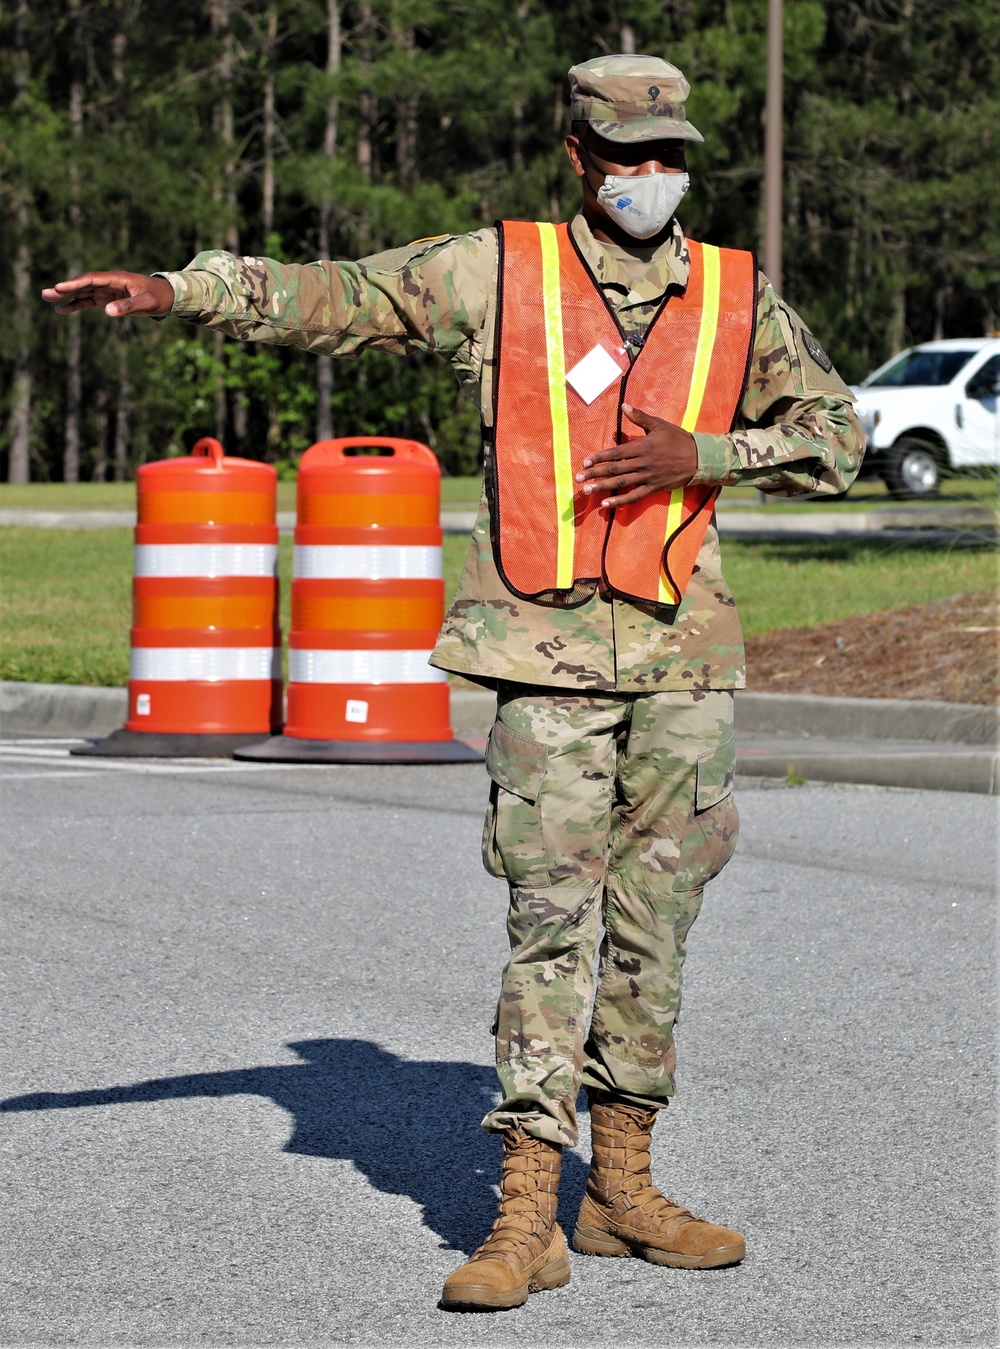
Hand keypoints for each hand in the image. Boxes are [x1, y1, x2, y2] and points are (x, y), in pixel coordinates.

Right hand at [40, 271, 173, 317]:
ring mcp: (107, 290)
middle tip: (45, 293)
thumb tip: (107, 312)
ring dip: (66, 296)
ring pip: (83, 292)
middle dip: (64, 289)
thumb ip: (127, 306)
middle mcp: (109, 282)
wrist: (167, 296)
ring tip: (47, 299)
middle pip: (83, 284)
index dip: (75, 283)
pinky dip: (76, 305)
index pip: (91, 279)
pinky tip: (62, 310)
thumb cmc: (158, 297)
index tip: (59, 287)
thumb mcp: (146, 303)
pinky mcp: (108, 299)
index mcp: (117, 278)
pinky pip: (88, 301)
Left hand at [575, 404, 697, 506]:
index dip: (599, 457)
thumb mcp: (659, 425)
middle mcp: (643, 463)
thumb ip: (640, 417)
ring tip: (587, 490)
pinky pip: (634, 496)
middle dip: (595, 473)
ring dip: (603, 487)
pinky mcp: (653, 488)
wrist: (699, 458)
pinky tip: (606, 504)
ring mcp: (648, 477)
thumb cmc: (678, 439)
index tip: (585, 461)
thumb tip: (624, 405)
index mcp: (643, 446)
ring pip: (621, 483)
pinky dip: (619, 501)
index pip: (616, 453)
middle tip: (578, 478)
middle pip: (614, 469)